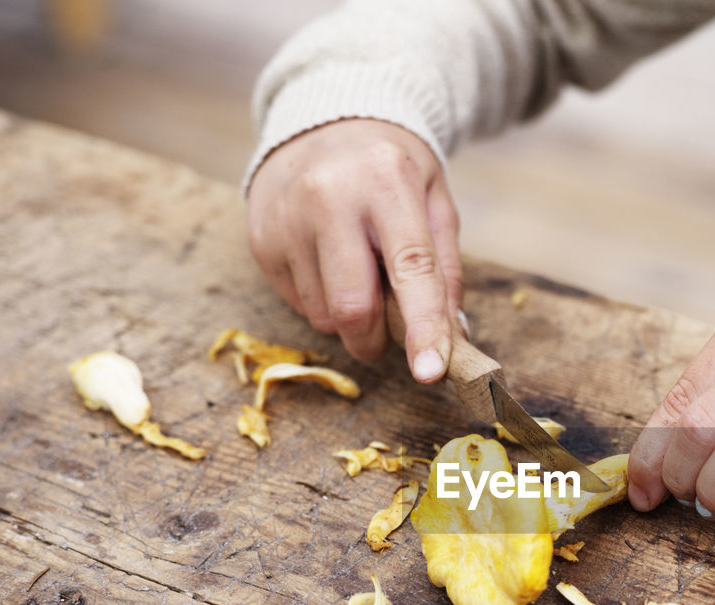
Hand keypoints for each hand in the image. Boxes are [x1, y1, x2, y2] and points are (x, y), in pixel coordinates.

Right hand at [247, 119, 461, 380]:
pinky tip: (329, 262)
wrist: (324, 121)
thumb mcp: (434, 202)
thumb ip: (447, 269)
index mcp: (387, 181)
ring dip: (350, 318)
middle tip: (390, 332)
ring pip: (325, 316)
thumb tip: (453, 338)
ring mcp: (287, 220)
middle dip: (376, 340)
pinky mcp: (261, 241)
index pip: (411, 269)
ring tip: (358, 272)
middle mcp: (329, 197)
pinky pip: (299, 305)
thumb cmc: (391, 170)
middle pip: (354, 308)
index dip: (424, 327)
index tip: (430, 372)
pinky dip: (323, 301)